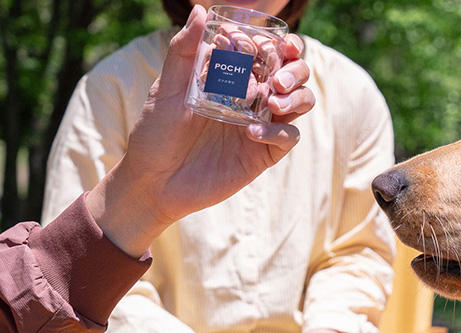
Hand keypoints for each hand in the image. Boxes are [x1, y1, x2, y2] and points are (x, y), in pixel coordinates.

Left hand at [86, 4, 313, 256]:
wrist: (154, 183)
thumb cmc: (155, 134)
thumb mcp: (166, 89)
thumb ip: (183, 51)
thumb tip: (199, 11)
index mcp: (233, 76)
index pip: (268, 51)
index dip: (277, 43)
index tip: (264, 43)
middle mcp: (253, 97)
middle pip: (295, 73)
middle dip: (295, 68)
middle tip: (277, 79)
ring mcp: (261, 124)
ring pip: (301, 101)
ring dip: (296, 96)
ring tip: (274, 103)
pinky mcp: (264, 153)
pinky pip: (288, 137)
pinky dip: (278, 131)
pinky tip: (252, 133)